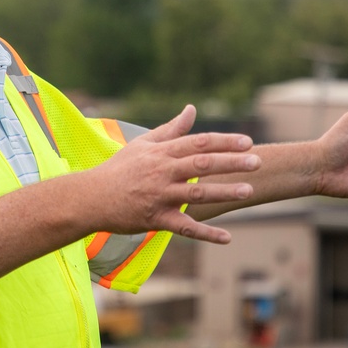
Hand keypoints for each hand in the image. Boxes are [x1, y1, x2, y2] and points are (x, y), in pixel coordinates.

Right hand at [88, 105, 260, 242]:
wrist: (91, 197)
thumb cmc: (119, 169)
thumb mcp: (144, 144)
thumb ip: (171, 129)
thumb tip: (191, 109)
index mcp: (162, 152)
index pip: (198, 143)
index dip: (224, 141)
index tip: (248, 141)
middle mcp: (163, 172)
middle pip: (202, 164)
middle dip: (231, 162)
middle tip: (257, 162)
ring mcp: (160, 196)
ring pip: (196, 194)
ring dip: (224, 192)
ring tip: (248, 190)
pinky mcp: (156, 219)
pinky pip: (184, 227)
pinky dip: (206, 233)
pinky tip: (227, 237)